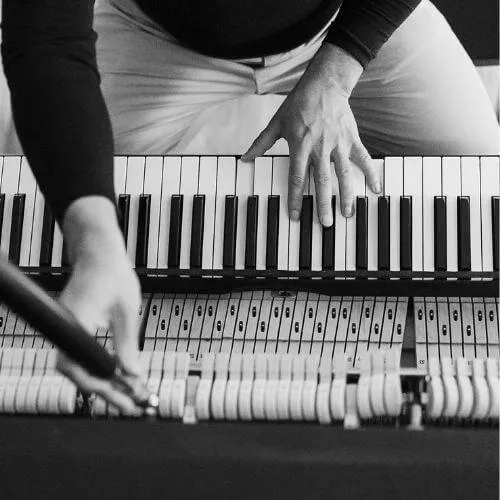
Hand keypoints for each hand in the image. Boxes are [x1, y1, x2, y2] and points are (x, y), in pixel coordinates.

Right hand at [56, 197, 142, 413]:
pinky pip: (83, 356)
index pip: (83, 369)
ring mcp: (68, 329)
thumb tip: (133, 376)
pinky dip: (101, 368)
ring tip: (130, 394)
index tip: (128, 399)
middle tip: (132, 406)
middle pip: (79, 374)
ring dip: (104, 382)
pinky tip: (119, 375)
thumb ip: (127, 346)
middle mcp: (67, 329)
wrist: (98, 251)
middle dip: (106, 392)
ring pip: (80, 368)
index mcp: (77, 324)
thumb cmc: (113, 274)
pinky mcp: (74, 328)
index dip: (105, 388)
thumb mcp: (127, 311)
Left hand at [243, 44, 380, 224]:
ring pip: (343, 174)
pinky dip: (371, 173)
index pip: (296, 177)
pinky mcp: (352, 138)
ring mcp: (338, 144)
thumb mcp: (276, 123)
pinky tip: (376, 189)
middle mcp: (320, 147)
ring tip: (347, 214)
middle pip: (322, 180)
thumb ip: (261, 143)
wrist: (325, 83)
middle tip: (325, 224)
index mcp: (300, 145)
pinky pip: (363, 159)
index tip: (295, 216)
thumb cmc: (299, 103)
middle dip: (323, 203)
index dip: (295, 198)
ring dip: (346, 195)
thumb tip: (245, 158)